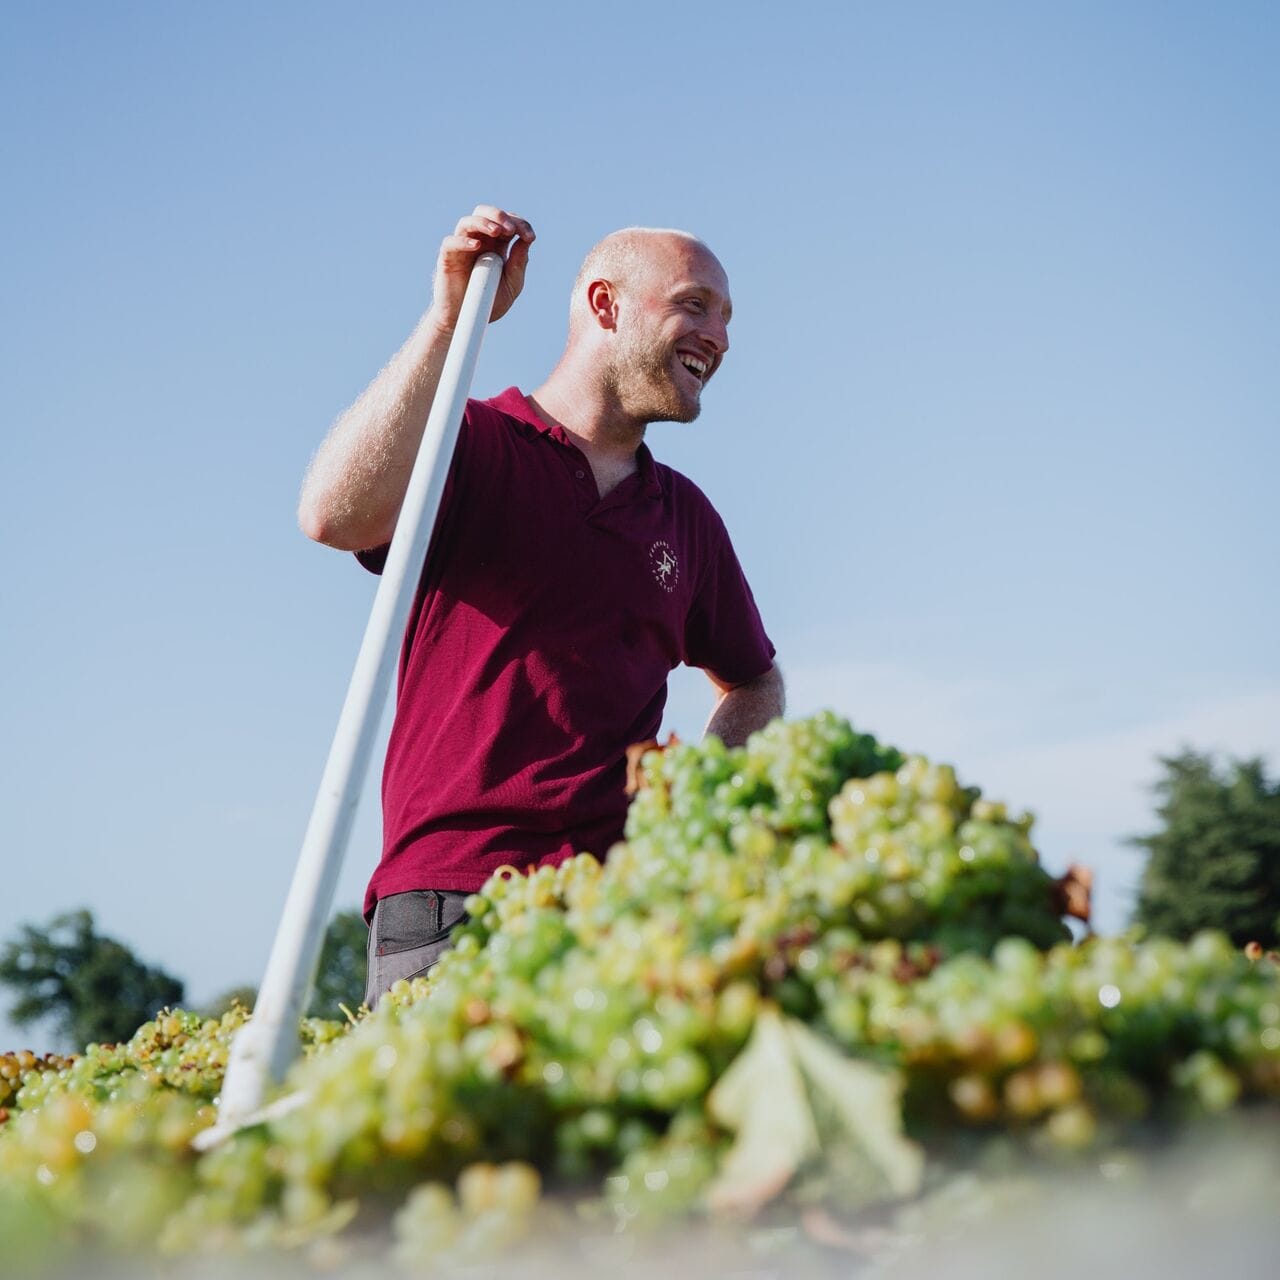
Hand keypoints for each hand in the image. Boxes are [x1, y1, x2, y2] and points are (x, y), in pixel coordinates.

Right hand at [429, 205, 534, 329]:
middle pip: (486, 212)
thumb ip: (519, 265)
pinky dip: (463, 241)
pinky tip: (476, 246)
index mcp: (497, 245)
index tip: (530, 237)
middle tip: (511, 229)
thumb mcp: (511, 285)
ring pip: (468, 221)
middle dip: (500, 215)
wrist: (465, 321)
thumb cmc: (488, 303)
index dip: (520, 224)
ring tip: (497, 232)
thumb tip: (525, 242)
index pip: (508, 223)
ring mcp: (462, 247)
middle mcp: (479, 241)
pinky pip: (451, 242)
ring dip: (484, 222)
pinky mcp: (447, 258)